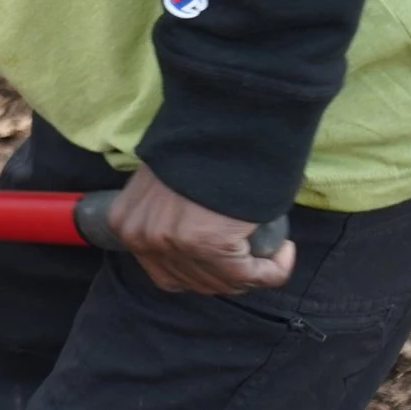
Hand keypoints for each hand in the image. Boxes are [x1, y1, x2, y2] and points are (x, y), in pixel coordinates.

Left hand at [104, 166, 295, 295]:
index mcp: (125, 224)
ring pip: (224, 282)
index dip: (202, 270)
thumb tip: (188, 236)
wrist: (218, 127)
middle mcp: (143, 239)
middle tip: (253, 257)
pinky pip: (252, 275)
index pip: (166, 272)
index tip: (229, 256)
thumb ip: (162, 213)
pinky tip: (284, 252)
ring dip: (254, 273)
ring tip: (272, 252)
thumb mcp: (159, 183)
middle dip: (228, 275)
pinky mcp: (209, 246)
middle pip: (194, 281)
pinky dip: (274, 270)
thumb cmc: (196, 150)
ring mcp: (173, 244)